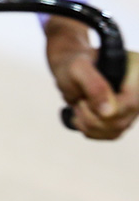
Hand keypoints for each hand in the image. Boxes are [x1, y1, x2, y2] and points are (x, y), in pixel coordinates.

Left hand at [47, 17, 137, 139]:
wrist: (68, 68)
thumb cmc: (72, 64)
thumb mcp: (77, 68)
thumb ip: (94, 86)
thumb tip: (109, 112)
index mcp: (135, 73)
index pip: (131, 103)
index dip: (108, 110)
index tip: (85, 103)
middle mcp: (138, 92)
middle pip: (122, 121)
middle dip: (92, 116)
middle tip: (79, 101)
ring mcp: (132, 108)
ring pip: (115, 131)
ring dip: (89, 123)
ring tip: (80, 105)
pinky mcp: (122, 119)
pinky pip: (110, 135)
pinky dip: (90, 130)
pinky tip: (82, 115)